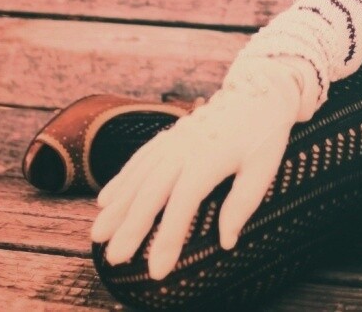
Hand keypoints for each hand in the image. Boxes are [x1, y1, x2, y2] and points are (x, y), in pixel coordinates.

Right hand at [90, 60, 303, 278]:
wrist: (256, 92)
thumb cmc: (263, 135)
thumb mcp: (263, 168)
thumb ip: (242, 203)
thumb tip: (226, 241)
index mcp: (208, 160)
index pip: (182, 205)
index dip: (168, 238)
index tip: (157, 270)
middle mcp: (183, 150)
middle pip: (150, 193)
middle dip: (130, 228)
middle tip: (114, 258)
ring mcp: (172, 141)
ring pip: (137, 177)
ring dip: (117, 208)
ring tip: (98, 235)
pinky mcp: (168, 136)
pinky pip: (138, 160)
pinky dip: (120, 180)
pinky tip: (106, 201)